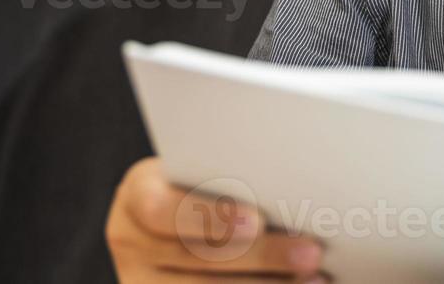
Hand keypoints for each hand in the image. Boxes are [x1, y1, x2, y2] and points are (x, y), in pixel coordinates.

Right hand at [106, 157, 329, 281]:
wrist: (170, 221)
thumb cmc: (204, 184)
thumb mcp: (203, 170)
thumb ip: (235, 177)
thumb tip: (295, 185)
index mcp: (138, 194)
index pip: (162, 209)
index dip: (210, 217)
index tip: (257, 219)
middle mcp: (129, 242)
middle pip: (196, 258)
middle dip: (261, 256)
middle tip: (310, 253)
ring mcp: (140, 280)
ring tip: (314, 280)